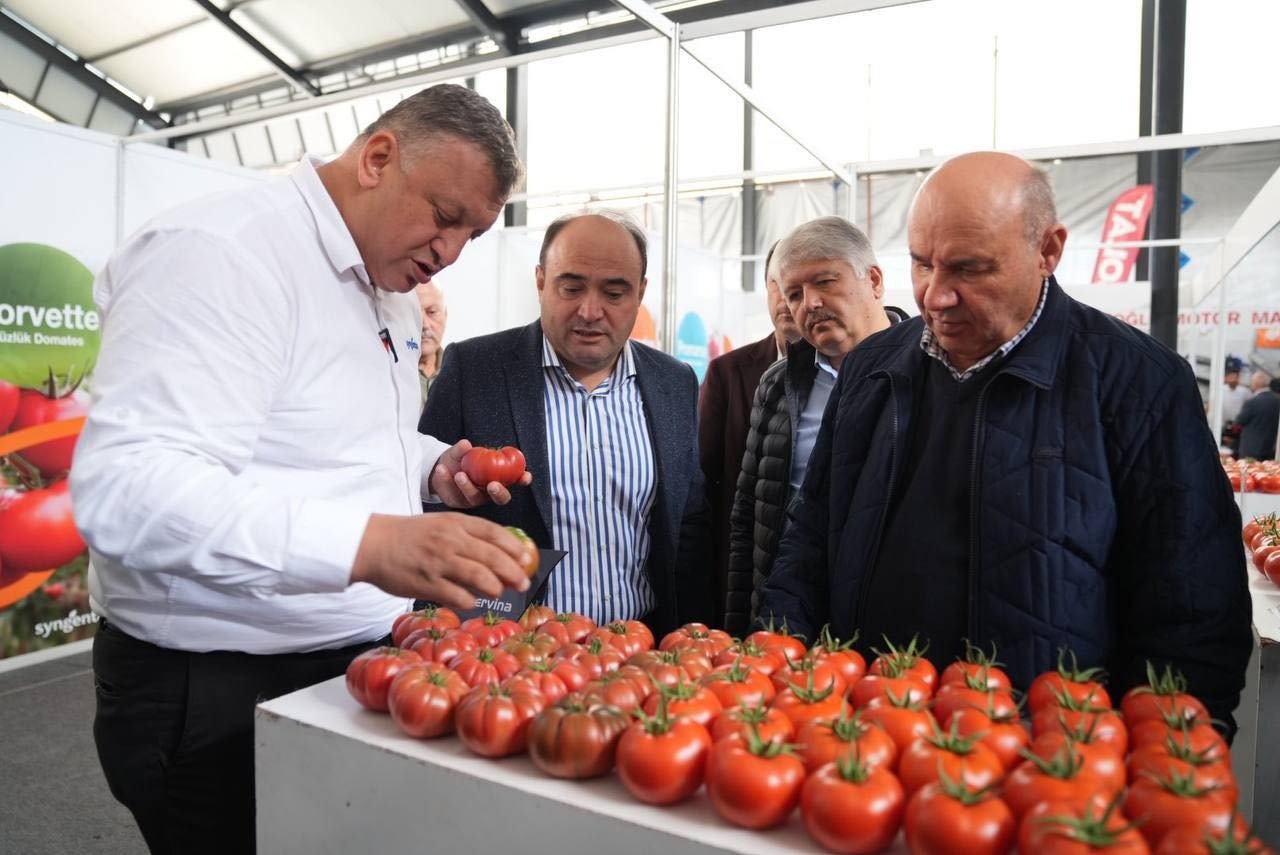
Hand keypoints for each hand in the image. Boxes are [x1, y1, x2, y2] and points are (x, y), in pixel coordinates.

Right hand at [350, 513, 529, 609]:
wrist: (373, 544)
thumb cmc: (410, 536)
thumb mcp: (441, 524)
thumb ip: (467, 535)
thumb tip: (499, 554)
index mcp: (455, 523)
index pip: (493, 532)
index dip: (514, 547)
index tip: (526, 558)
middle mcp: (450, 540)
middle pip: (492, 557)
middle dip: (513, 572)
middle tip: (524, 583)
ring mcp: (439, 562)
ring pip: (480, 577)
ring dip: (495, 587)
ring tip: (498, 592)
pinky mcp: (427, 584)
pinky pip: (458, 596)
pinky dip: (470, 601)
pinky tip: (471, 601)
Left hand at [430, 439, 532, 507]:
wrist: (438, 468)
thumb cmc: (458, 459)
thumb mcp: (459, 452)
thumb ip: (462, 449)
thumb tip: (466, 444)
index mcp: (497, 477)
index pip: (516, 480)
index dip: (522, 480)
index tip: (525, 477)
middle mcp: (489, 492)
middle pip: (501, 499)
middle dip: (499, 493)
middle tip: (492, 484)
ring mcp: (474, 499)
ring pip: (475, 498)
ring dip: (468, 487)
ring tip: (458, 474)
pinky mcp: (458, 503)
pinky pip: (455, 496)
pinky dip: (447, 482)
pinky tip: (441, 470)